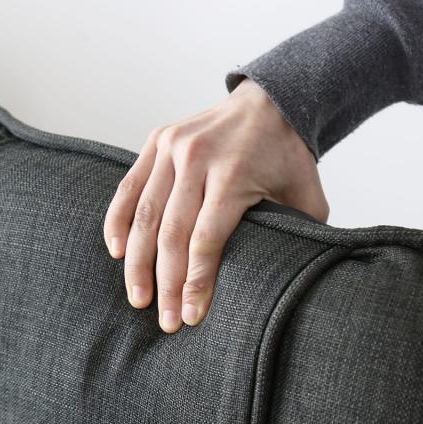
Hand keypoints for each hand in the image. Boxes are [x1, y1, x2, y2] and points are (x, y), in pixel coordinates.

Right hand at [103, 77, 328, 332]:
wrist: (269, 103)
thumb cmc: (286, 157)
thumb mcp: (306, 195)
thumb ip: (298, 235)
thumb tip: (289, 280)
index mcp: (235, 173)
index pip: (206, 238)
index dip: (196, 282)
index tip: (190, 316)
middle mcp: (198, 158)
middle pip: (172, 232)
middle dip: (167, 283)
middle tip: (165, 321)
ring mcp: (172, 147)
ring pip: (144, 214)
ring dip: (137, 262)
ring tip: (138, 298)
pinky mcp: (156, 141)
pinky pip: (129, 188)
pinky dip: (118, 221)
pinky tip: (117, 252)